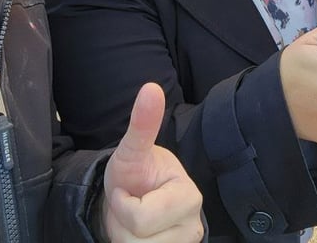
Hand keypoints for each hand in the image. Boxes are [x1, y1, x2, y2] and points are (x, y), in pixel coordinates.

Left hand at [100, 82, 203, 242]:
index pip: (140, 218)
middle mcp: (194, 225)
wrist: (131, 200)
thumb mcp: (131, 150)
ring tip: (134, 221)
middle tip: (131, 206)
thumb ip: (142, 123)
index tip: (127, 189)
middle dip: (123, 224)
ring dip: (125, 238)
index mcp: (188, 196)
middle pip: (138, 242)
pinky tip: (139, 235)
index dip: (122, 204)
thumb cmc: (134, 174)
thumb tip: (151, 87)